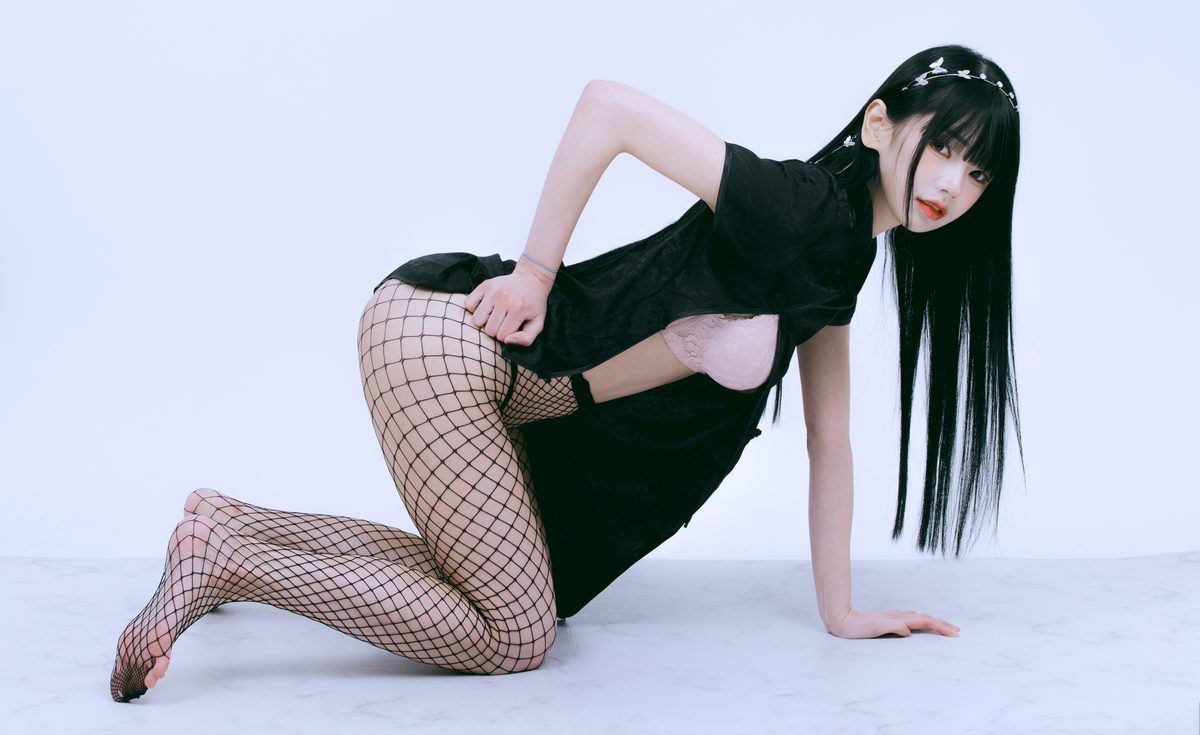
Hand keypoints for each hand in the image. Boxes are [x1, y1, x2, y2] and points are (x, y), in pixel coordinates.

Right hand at [464, 264, 553, 346]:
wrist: (531, 278)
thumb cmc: (534, 304)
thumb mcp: (538, 323)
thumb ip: (526, 338)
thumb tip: (507, 341)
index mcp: (518, 310)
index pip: (502, 337)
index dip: (507, 335)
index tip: (512, 327)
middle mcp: (504, 299)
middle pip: (489, 330)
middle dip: (495, 330)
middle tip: (503, 321)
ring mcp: (493, 291)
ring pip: (476, 320)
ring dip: (484, 321)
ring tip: (494, 315)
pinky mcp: (485, 285)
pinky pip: (468, 304)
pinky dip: (474, 309)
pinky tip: (485, 307)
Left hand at [826, 607, 960, 638]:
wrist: (841, 619)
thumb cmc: (856, 627)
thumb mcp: (874, 629)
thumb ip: (892, 628)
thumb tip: (908, 630)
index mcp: (898, 619)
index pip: (924, 621)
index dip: (939, 626)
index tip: (953, 632)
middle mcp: (898, 617)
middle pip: (925, 618)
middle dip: (941, 624)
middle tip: (956, 631)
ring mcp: (894, 618)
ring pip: (919, 618)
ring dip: (934, 623)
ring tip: (945, 628)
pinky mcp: (889, 620)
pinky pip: (912, 620)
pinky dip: (923, 622)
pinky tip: (923, 625)